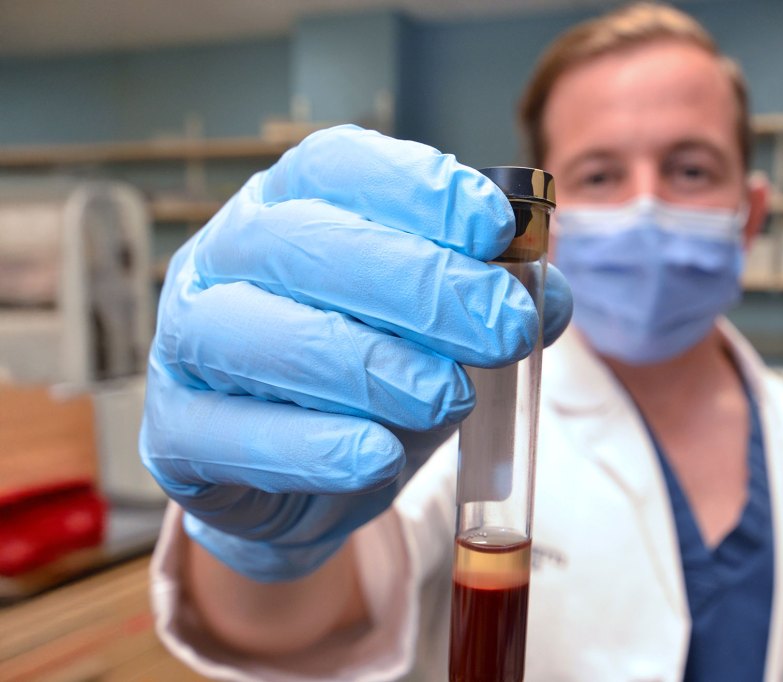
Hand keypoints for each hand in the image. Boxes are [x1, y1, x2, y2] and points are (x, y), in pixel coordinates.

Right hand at [140, 125, 571, 581]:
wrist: (304, 479)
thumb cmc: (373, 380)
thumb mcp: (438, 333)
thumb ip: (489, 302)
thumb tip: (549, 293)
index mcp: (288, 206)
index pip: (338, 166)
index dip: (417, 188)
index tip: (496, 226)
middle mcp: (223, 258)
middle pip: (302, 244)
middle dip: (418, 284)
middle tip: (505, 329)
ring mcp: (185, 341)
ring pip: (252, 333)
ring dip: (363, 365)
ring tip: (447, 398)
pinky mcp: (175, 432)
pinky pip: (227, 433)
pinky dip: (310, 445)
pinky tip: (377, 456)